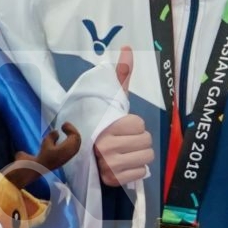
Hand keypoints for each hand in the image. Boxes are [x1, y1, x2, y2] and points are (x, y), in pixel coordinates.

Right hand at [94, 46, 154, 187]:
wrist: (81, 152)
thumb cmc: (100, 124)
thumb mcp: (110, 100)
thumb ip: (120, 75)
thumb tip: (128, 48)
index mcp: (107, 125)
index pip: (140, 124)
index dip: (134, 125)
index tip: (120, 126)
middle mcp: (106, 146)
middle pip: (146, 141)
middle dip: (139, 140)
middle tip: (124, 140)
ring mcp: (108, 165)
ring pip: (146, 157)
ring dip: (139, 155)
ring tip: (125, 152)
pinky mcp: (112, 180)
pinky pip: (140, 173)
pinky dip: (135, 170)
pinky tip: (124, 164)